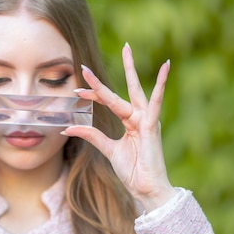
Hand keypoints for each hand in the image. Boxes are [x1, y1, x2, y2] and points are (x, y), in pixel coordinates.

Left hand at [62, 43, 176, 211]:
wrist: (147, 189)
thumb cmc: (133, 171)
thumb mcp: (108, 150)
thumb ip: (91, 135)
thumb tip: (68, 128)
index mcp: (130, 122)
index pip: (110, 101)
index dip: (94, 94)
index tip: (76, 90)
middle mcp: (139, 117)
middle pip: (126, 88)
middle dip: (124, 67)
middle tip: (124, 45)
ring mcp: (147, 120)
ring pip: (133, 91)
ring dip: (129, 70)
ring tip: (128, 49)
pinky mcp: (152, 126)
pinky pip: (154, 103)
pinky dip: (159, 85)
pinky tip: (165, 67)